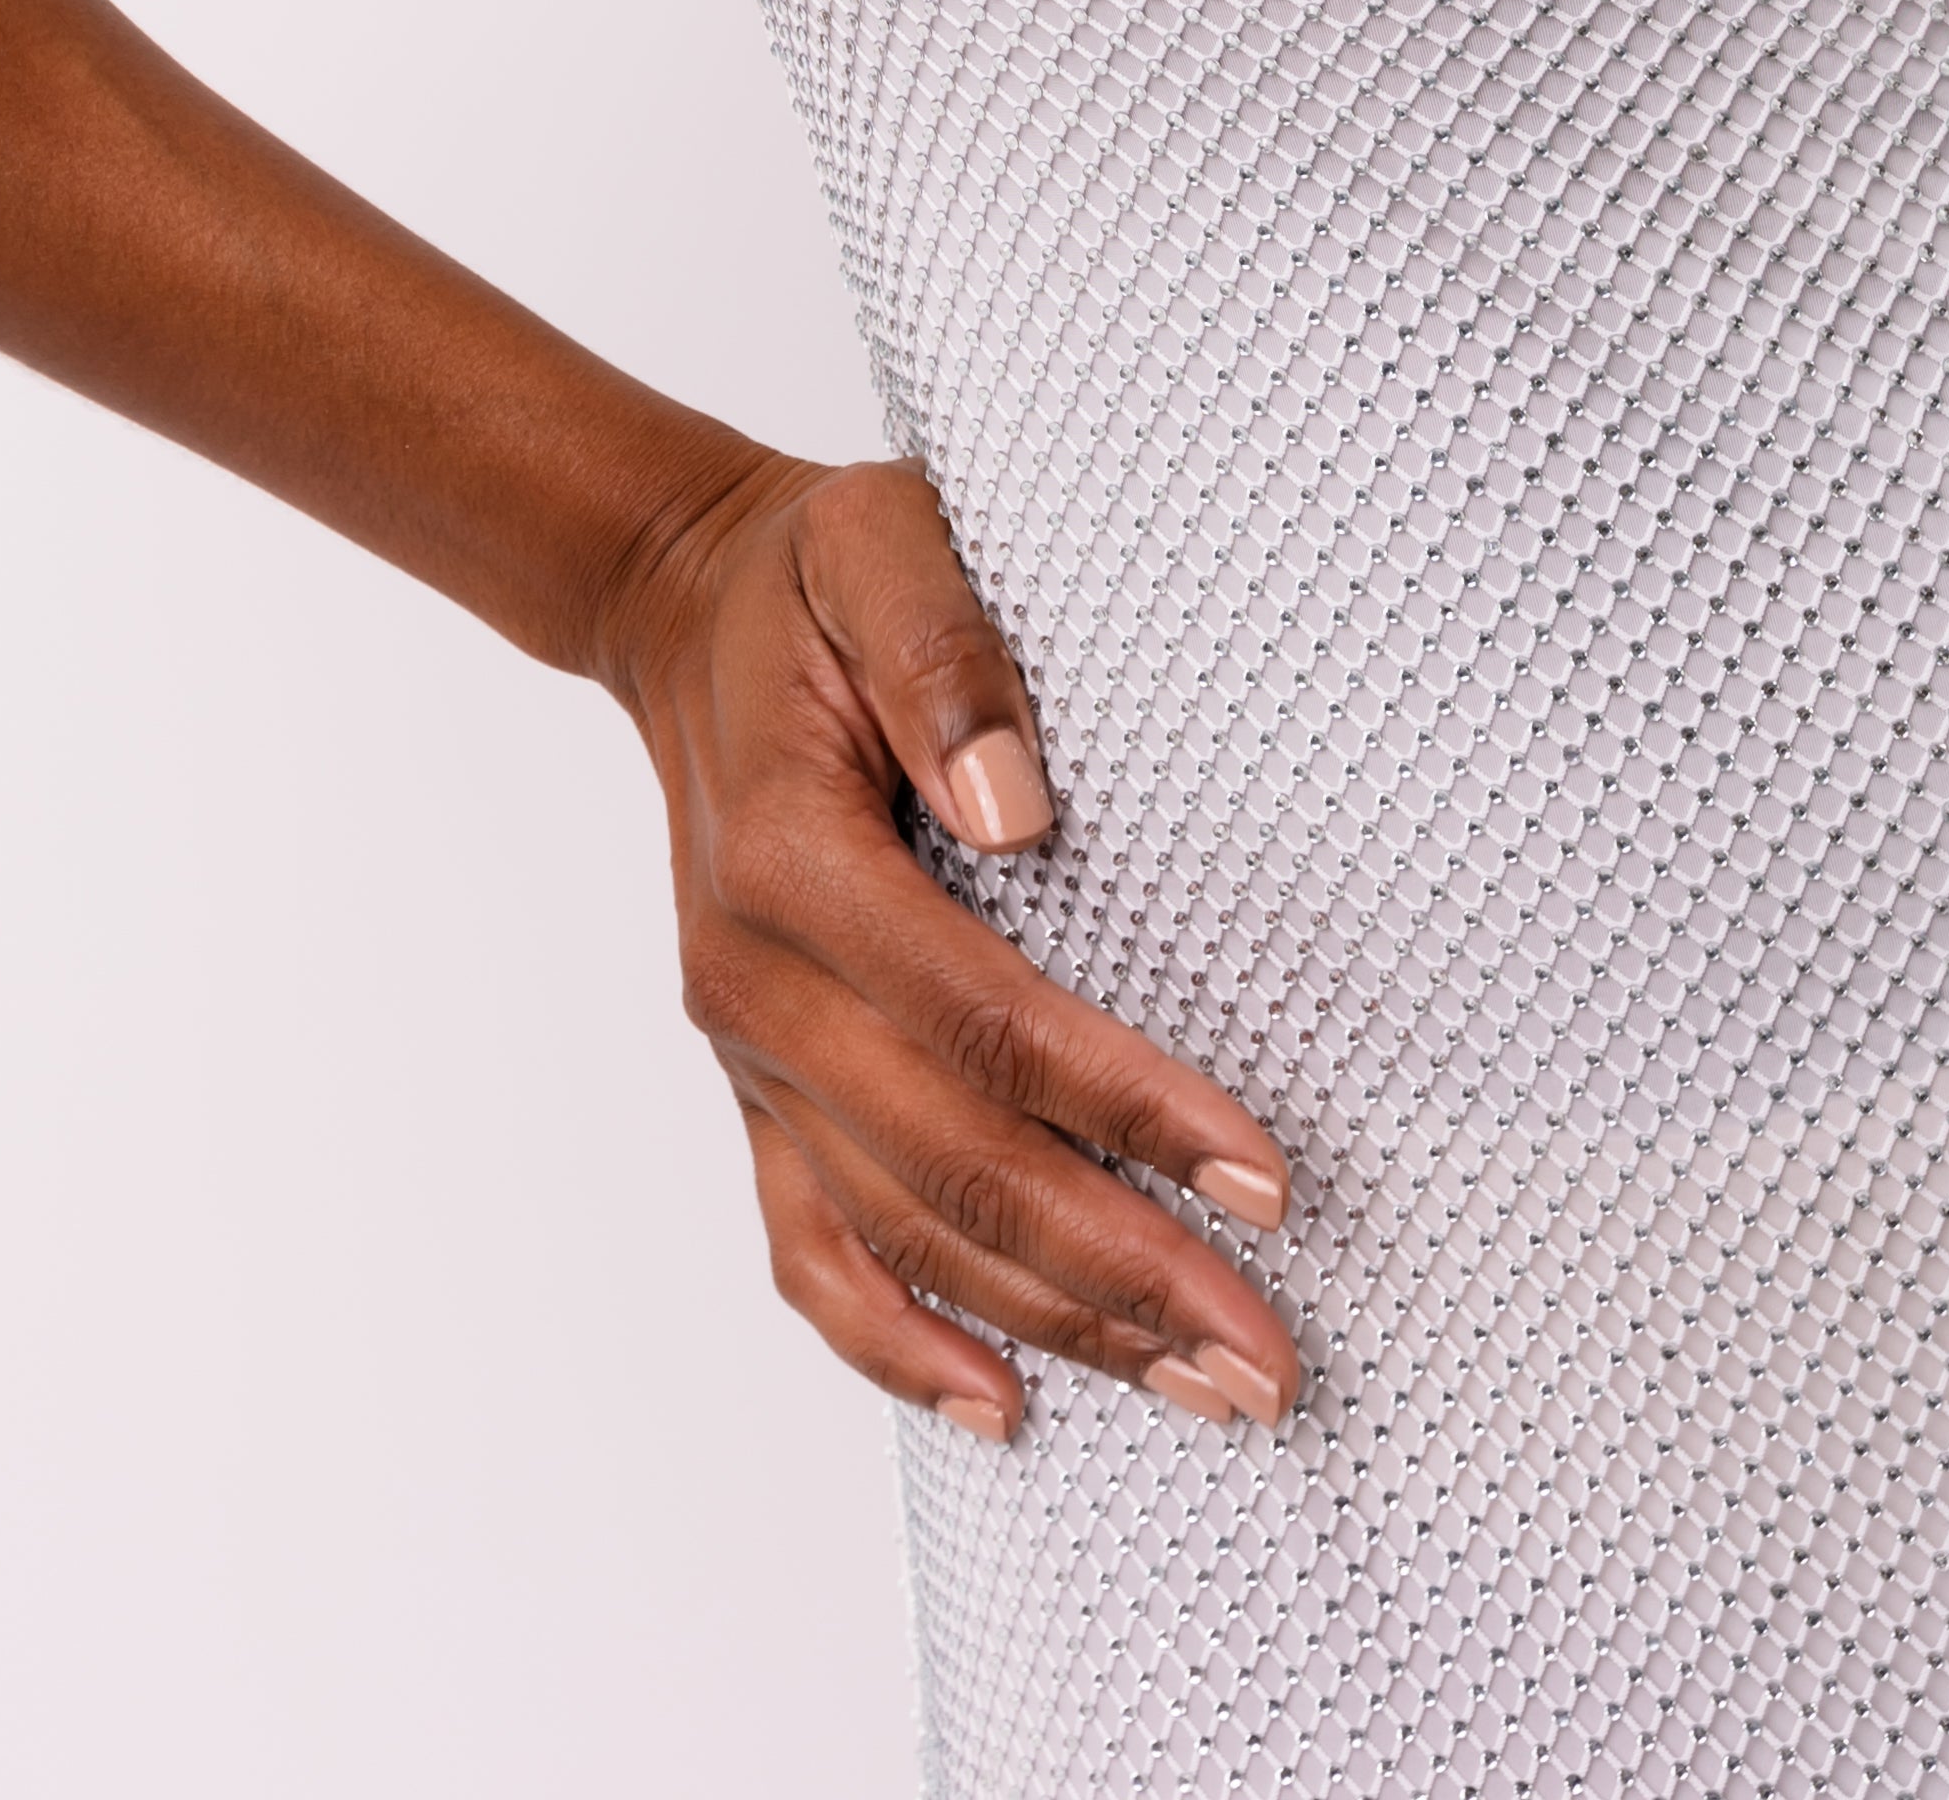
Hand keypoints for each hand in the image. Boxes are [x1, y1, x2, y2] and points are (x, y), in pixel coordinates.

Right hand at [595, 451, 1297, 1445]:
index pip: (981, 1017)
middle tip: (1268, 1360)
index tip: (1263, 1175)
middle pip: (950, 1162)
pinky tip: (999, 1409)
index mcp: (787, 856)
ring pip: (901, 1230)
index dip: (1127, 1105)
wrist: (680, 610)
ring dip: (1055, 1325)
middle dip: (1120, 1270)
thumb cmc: (808, 571)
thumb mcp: (880, 540)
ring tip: (1205, 1392)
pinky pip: (808, 1248)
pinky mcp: (755, 1089)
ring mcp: (748, 1052)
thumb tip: (1024, 808)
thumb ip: (946, 652)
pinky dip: (894, 1344)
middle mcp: (752, 981)